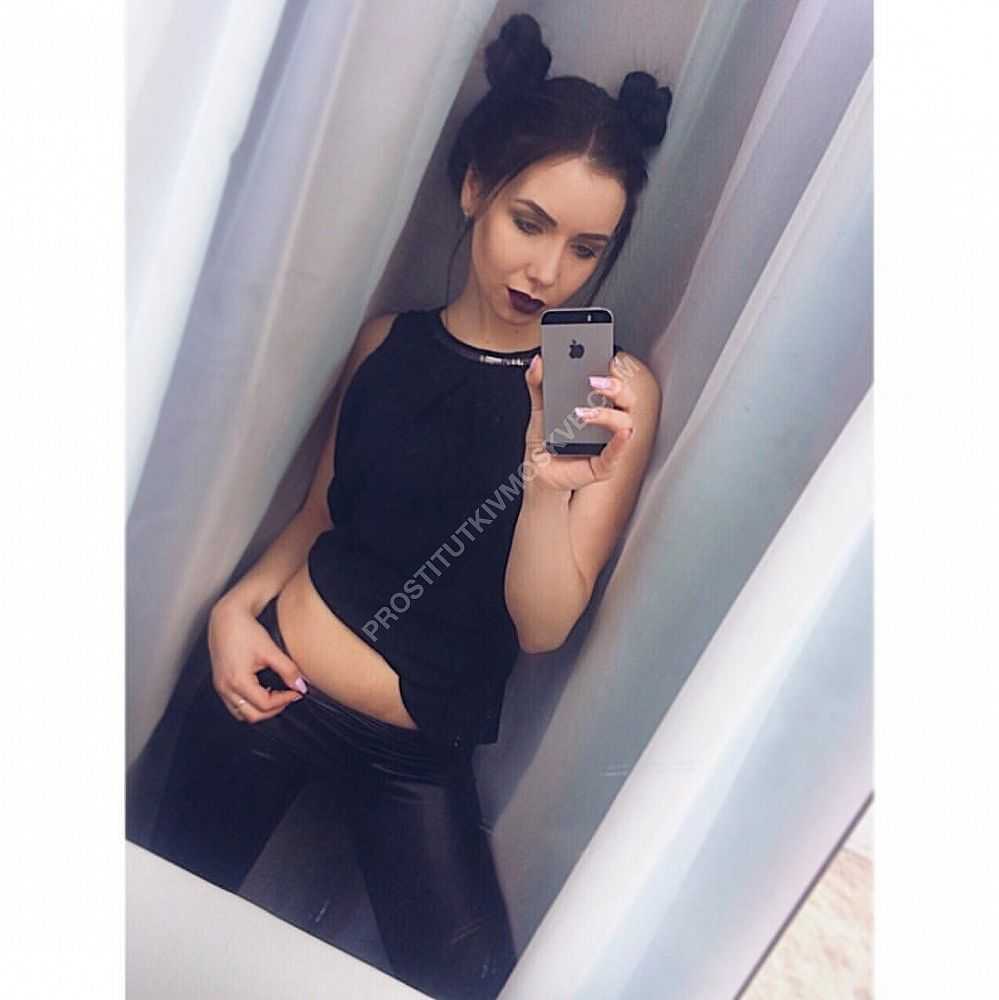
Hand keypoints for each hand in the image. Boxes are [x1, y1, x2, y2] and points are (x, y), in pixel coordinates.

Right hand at [208, 599, 306, 723]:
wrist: (226, 618)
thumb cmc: (244, 630)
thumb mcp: (270, 650)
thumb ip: (288, 670)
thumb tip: (300, 685)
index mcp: (238, 681)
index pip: (265, 704)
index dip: (284, 700)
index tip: (296, 692)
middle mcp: (226, 688)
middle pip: (252, 715)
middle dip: (274, 709)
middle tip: (288, 696)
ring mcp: (220, 687)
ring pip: (241, 713)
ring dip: (260, 709)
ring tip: (276, 695)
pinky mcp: (219, 683)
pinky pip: (235, 705)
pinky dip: (249, 704)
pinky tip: (261, 691)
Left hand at [523, 352, 636, 492]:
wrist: (538, 474)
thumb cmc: (545, 443)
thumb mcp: (538, 408)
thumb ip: (538, 384)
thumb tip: (538, 362)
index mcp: (595, 404)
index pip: (612, 382)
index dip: (613, 369)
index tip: (604, 356)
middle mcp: (606, 422)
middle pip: (625, 398)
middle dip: (615, 386)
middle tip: (593, 380)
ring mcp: (608, 442)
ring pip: (625, 422)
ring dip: (607, 414)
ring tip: (582, 413)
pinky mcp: (604, 465)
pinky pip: (617, 453)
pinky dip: (621, 442)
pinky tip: (621, 434)